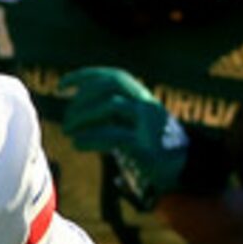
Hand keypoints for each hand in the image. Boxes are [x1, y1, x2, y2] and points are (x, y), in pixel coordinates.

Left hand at [61, 67, 210, 212]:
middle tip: (66, 118)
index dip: (85, 77)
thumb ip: (109, 114)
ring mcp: (148, 123)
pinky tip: (78, 144)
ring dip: (84, 116)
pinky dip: (92, 138)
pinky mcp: (147, 145)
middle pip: (111, 85)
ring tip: (69, 132)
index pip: (111, 76)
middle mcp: (146, 104)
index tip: (61, 86)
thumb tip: (76, 111)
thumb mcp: (130, 124)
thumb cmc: (149, 145)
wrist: (181, 168)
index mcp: (141, 96)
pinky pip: (115, 135)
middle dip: (83, 98)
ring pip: (112, 105)